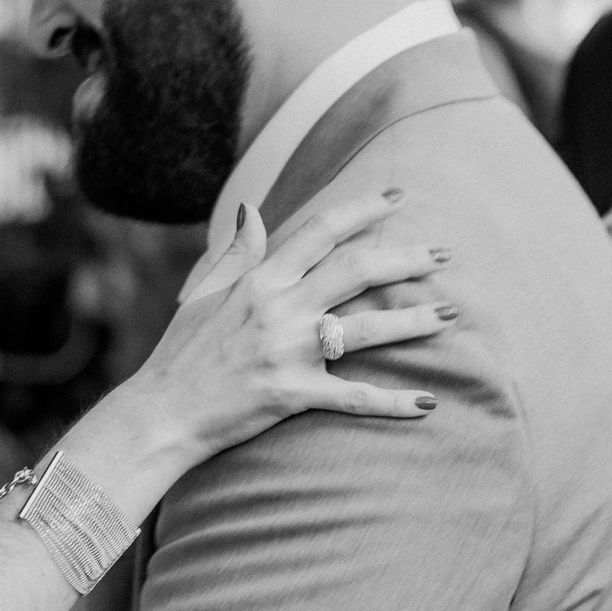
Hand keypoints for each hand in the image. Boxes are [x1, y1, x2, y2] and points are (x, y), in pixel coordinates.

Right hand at [132, 187, 452, 459]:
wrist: (161, 413)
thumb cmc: (181, 353)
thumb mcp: (203, 294)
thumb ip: (236, 252)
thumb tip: (251, 208)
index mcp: (258, 281)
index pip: (320, 231)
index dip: (362, 209)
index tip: (398, 197)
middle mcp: (277, 310)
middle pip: (356, 271)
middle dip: (406, 259)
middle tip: (445, 254)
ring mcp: (286, 352)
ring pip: (365, 328)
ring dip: (413, 320)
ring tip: (450, 313)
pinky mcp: (291, 395)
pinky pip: (353, 397)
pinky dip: (393, 402)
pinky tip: (428, 403)